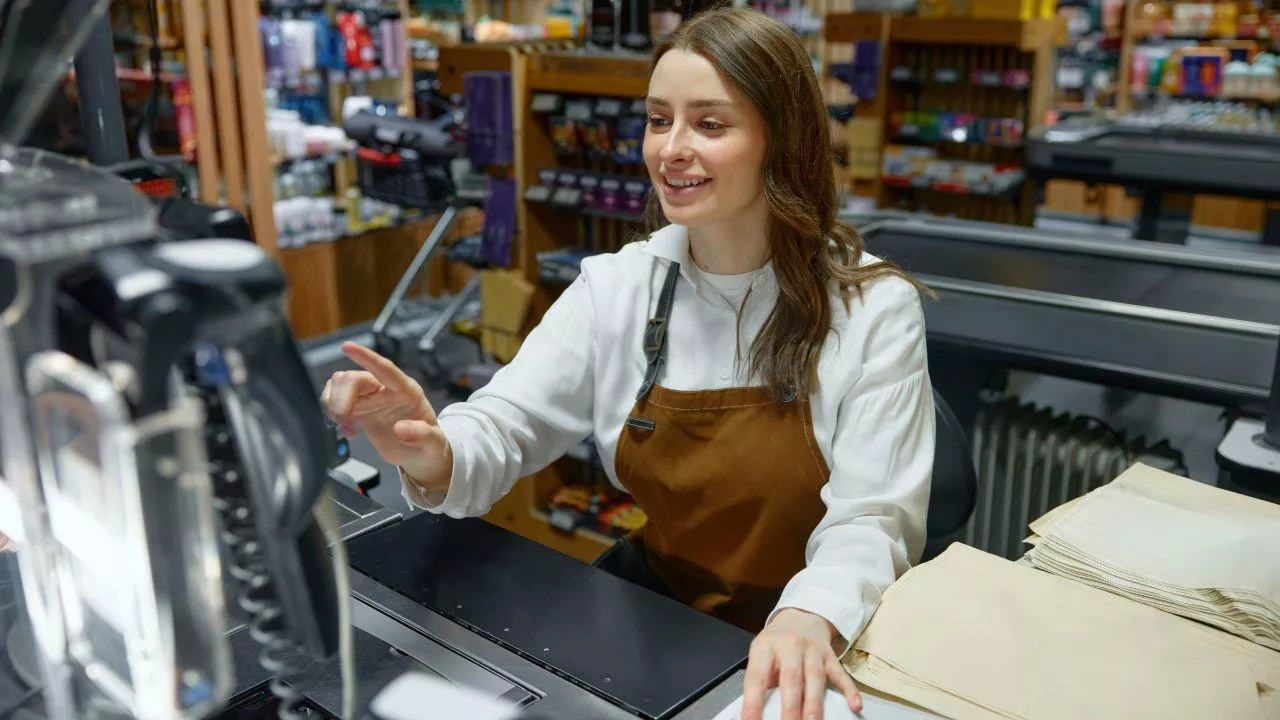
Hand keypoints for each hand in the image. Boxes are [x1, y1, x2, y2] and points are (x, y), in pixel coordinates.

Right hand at [321, 342, 451, 491]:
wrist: (418, 455)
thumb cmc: (428, 445)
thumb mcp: (433, 444)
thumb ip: (422, 435)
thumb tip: (401, 429)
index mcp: (407, 391)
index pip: (385, 369)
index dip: (367, 357)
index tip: (347, 347)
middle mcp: (385, 388)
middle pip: (352, 378)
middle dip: (342, 401)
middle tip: (348, 426)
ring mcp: (369, 395)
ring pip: (339, 384)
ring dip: (334, 405)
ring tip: (348, 429)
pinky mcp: (357, 406)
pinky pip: (334, 397)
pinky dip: (331, 411)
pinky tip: (346, 428)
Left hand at [741, 609, 861, 719]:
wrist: (800, 616)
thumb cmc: (777, 642)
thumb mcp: (761, 653)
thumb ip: (762, 678)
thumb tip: (762, 709)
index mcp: (765, 647)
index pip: (756, 678)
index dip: (753, 702)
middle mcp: (789, 646)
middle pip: (790, 678)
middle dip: (790, 707)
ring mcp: (812, 650)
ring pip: (815, 678)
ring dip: (814, 704)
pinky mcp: (830, 656)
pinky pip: (840, 674)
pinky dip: (849, 691)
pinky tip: (854, 706)